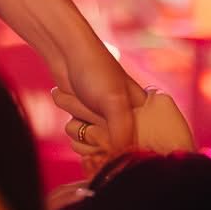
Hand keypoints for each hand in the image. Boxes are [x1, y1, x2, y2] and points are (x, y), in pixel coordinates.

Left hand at [53, 84, 194, 166]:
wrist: (66, 53)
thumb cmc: (97, 71)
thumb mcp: (114, 101)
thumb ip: (123, 131)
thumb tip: (120, 156)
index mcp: (144, 115)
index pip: (138, 147)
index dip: (121, 146)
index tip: (110, 132)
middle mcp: (127, 121)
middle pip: (112, 151)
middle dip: (98, 134)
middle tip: (95, 109)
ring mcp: (105, 123)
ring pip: (92, 148)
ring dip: (81, 128)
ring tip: (82, 102)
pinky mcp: (87, 122)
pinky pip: (80, 142)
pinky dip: (74, 128)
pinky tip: (73, 108)